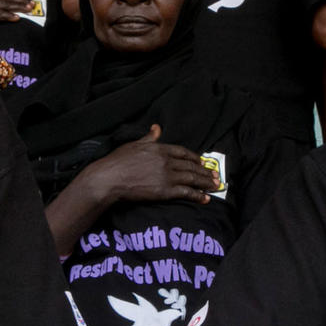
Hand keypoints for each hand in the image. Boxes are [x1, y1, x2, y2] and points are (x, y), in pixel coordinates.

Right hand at [81, 124, 218, 205]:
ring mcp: (167, 176)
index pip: (183, 152)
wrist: (109, 179)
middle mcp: (166, 161)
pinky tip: (206, 198)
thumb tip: (157, 127)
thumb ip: (149, 137)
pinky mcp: (165, 191)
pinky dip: (198, 195)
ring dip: (206, 183)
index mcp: (159, 148)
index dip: (194, 158)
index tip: (202, 162)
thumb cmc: (117, 162)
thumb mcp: (134, 144)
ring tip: (215, 186)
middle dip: (205, 171)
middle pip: (191, 166)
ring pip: (192, 178)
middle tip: (215, 176)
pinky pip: (186, 192)